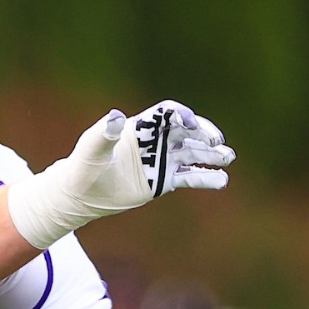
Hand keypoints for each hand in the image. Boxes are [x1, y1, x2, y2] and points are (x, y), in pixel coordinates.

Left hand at [6, 100, 234, 248]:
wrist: (81, 194)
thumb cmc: (83, 166)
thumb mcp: (92, 149)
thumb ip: (103, 133)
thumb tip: (114, 116)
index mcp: (140, 127)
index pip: (167, 114)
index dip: (181, 115)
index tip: (190, 124)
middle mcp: (155, 141)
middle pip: (187, 131)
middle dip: (203, 134)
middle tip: (216, 140)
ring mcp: (161, 160)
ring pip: (193, 153)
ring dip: (212, 154)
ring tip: (227, 157)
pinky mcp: (163, 180)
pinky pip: (189, 177)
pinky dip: (206, 178)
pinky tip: (222, 180)